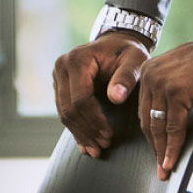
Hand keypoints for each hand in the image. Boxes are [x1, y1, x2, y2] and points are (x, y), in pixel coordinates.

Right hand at [52, 30, 151, 157]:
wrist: (117, 43)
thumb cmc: (128, 52)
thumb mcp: (135, 60)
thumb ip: (127, 77)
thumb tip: (115, 98)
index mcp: (77, 60)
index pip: (80, 99)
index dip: (94, 120)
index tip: (109, 135)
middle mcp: (62, 66)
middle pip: (68, 108)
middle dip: (86, 131)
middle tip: (102, 148)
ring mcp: (58, 75)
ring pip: (63, 112)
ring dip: (79, 133)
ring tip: (96, 149)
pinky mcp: (59, 84)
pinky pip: (63, 110)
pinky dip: (75, 128)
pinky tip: (85, 143)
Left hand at [138, 38, 192, 179]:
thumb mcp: (183, 77)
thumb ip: (172, 94)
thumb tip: (170, 128)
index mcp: (149, 71)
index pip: (145, 109)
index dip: (150, 134)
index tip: (154, 153)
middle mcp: (150, 75)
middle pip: (148, 119)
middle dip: (154, 146)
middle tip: (159, 168)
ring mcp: (161, 82)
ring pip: (158, 125)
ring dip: (162, 151)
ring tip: (166, 169)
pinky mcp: (176, 91)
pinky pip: (173, 126)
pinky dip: (173, 146)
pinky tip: (173, 159)